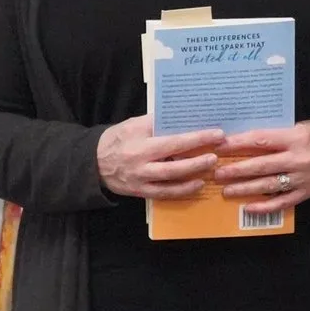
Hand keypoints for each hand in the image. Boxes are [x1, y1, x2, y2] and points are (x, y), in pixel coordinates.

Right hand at [97, 116, 222, 199]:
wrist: (92, 162)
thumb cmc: (117, 139)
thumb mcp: (133, 125)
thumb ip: (157, 122)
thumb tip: (183, 116)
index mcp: (139, 143)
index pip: (173, 141)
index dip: (197, 138)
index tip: (217, 134)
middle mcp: (140, 164)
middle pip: (174, 164)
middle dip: (198, 160)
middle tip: (217, 155)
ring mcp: (140, 180)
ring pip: (170, 181)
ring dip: (193, 176)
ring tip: (211, 169)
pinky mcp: (140, 192)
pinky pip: (164, 194)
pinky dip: (182, 191)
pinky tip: (196, 186)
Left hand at [211, 119, 309, 216]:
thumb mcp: (295, 127)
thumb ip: (272, 137)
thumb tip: (240, 143)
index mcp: (295, 138)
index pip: (261, 140)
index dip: (238, 144)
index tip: (219, 147)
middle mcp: (298, 159)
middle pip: (261, 165)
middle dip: (236, 170)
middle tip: (217, 173)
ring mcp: (302, 178)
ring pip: (268, 185)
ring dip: (245, 189)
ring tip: (226, 190)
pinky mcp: (306, 192)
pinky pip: (283, 202)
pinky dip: (265, 206)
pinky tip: (248, 207)